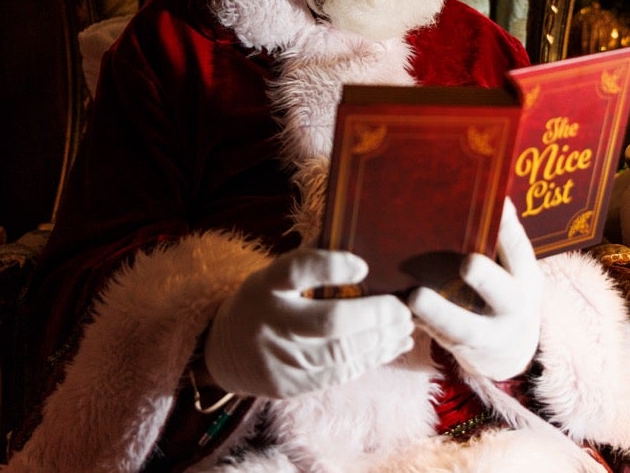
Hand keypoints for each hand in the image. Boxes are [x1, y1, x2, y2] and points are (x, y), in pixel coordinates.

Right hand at [204, 248, 414, 398]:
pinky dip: (370, 360)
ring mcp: (278, 359)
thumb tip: (361, 243)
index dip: (331, 266)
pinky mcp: (288, 387)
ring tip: (404, 327)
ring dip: (380, 340)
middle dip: (374, 315)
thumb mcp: (273, 276)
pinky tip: (390, 346)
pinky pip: (337, 376)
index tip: (363, 265)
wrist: (224, 351)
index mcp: (265, 285)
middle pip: (329, 322)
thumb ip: (309, 264)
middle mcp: (269, 323)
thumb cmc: (266, 302)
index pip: (296, 271)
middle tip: (403, 308)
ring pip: (340, 354)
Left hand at [408, 198, 541, 380]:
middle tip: (468, 264)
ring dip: (440, 312)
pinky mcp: (460, 348)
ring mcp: (488, 333)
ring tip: (416, 296)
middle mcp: (512, 308)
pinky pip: (438, 337)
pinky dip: (418, 324)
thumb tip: (483, 195)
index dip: (510, 228)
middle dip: (487, 279)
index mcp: (525, 278)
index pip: (520, 250)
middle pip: (503, 294)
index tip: (499, 204)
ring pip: (464, 326)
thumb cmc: (504, 292)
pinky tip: (396, 309)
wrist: (510, 350)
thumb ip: (499, 243)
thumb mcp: (513, 271)